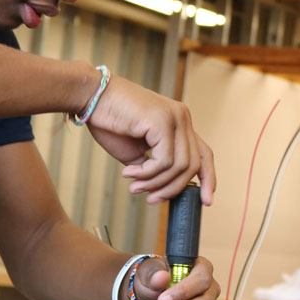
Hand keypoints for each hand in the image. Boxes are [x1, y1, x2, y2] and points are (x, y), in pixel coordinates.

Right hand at [85, 75, 215, 204]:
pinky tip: (130, 173)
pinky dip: (148, 174)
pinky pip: (164, 161)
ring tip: (134, 186)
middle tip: (150, 199)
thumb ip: (154, 167)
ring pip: (180, 166)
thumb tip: (164, 189)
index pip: (204, 154)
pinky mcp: (162, 121)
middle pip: (194, 166)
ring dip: (155, 183)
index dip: (209, 179)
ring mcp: (174, 118)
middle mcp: (182, 118)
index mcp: (180, 123)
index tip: (206, 201)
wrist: (91, 97)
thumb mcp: (137, 152)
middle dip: (171, 189)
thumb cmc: (110, 121)